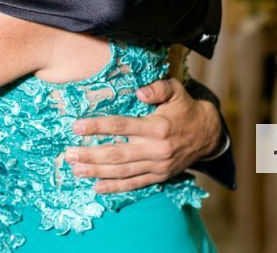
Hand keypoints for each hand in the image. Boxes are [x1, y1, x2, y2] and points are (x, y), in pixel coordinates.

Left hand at [65, 78, 220, 193]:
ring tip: (76, 169)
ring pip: (123, 171)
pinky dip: (116, 187)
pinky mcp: (159, 176)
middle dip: (91, 155)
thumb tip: (139, 92)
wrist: (208, 134)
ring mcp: (158, 165)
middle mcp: (156, 149)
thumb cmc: (185, 108)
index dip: (98, 127)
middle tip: (69, 154)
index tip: (77, 127)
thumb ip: (158, 88)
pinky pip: (135, 184)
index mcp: (158, 126)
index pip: (122, 126)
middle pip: (118, 154)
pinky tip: (97, 187)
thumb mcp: (176, 90)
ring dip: (97, 172)